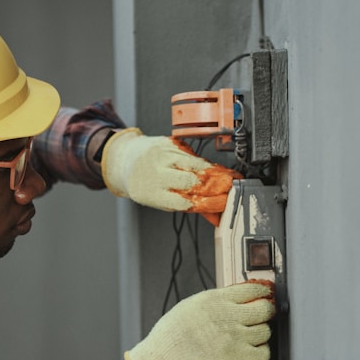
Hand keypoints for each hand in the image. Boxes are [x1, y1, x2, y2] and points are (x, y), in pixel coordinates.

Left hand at [101, 128, 240, 224]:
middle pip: (193, 181)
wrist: (127, 159)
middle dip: (216, 186)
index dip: (209, 203)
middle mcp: (156, 173)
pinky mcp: (169, 143)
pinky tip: (213, 168)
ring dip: (216, 172)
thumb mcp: (163, 201)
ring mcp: (163, 156)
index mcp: (153, 194)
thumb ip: (190, 207)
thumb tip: (216, 216)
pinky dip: (205, 162)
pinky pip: (193, 153)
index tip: (225, 203)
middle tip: (232, 188)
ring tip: (229, 178)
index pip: (186, 202)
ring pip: (196, 164)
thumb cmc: (146, 184)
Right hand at [124, 282, 274, 359]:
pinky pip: (264, 353)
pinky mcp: (237, 358)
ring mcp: (235, 337)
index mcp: (216, 299)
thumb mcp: (192, 304)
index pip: (253, 289)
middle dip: (266, 312)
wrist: (164, 357)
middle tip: (262, 315)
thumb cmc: (173, 333)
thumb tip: (237, 299)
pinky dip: (260, 352)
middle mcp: (228, 316)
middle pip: (265, 309)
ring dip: (260, 334)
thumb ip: (216, 301)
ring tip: (250, 336)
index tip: (264, 294)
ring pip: (265, 332)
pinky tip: (251, 351)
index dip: (262, 292)